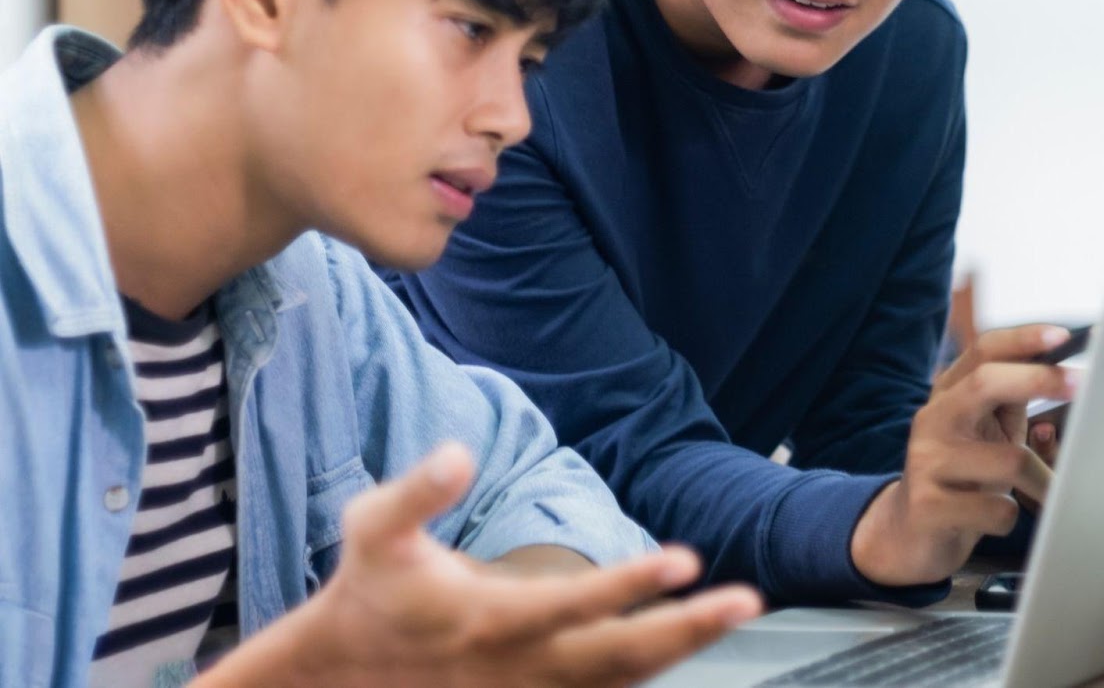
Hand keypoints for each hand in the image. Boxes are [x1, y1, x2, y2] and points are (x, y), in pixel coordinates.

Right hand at [199, 443, 761, 687]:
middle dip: (687, 628)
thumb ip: (415, 490)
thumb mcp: (373, 528)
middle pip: (619, 657)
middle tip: (745, 599)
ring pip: (622, 680)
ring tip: (736, 611)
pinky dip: (649, 673)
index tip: (685, 559)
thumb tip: (460, 452)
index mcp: (490, 619)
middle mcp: (521, 666)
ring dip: (683, 648)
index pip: (573, 604)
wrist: (345, 671)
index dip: (629, 585)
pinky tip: (692, 643)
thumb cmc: (372, 588)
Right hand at [850, 325, 1075, 587]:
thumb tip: (1064, 365)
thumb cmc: (964, 475)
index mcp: (949, 394)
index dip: (1024, 339)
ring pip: (1009, 461)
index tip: (1064, 337)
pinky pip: (997, 511)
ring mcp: (926, 462)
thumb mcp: (985, 430)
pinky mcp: (928, 507)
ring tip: (1048, 494)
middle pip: (985, 383)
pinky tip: (997, 518)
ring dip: (1044, 482)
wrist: (909, 532)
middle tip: (1083, 386)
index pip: (984, 350)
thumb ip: (1013, 397)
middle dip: (1039, 380)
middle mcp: (933, 420)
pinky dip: (1012, 517)